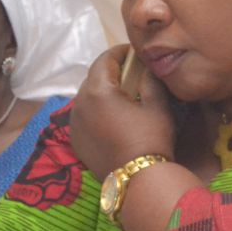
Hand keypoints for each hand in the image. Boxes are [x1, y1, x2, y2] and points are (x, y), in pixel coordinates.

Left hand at [68, 46, 176, 178]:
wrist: (137, 178)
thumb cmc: (150, 138)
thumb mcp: (157, 106)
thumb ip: (150, 81)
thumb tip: (148, 68)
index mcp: (98, 90)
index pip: (104, 60)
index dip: (119, 52)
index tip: (133, 52)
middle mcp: (79, 103)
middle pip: (93, 78)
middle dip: (110, 72)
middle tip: (130, 73)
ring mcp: (74, 123)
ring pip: (86, 97)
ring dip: (102, 92)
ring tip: (121, 96)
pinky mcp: (75, 139)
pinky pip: (83, 116)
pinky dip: (95, 110)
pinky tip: (111, 118)